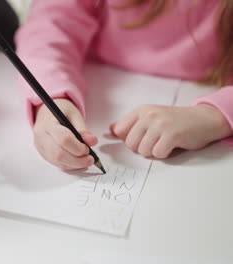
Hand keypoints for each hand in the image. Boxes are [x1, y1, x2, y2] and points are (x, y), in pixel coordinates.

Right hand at [33, 99, 97, 169]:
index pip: (63, 139)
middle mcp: (41, 136)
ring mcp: (40, 146)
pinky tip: (77, 161)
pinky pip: (56, 164)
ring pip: (57, 161)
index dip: (77, 147)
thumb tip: (92, 142)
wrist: (47, 113)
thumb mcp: (74, 115)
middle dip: (77, 160)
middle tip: (90, 159)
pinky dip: (69, 165)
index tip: (87, 148)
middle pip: (58, 154)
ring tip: (85, 160)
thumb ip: (83, 129)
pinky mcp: (43, 153)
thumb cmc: (61, 112)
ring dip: (74, 164)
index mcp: (48, 123)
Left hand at [110, 104, 232, 157]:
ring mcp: (160, 124)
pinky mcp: (172, 135)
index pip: (119, 130)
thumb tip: (110, 130)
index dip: (128, 139)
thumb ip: (131, 124)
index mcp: (141, 110)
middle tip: (155, 141)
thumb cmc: (174, 121)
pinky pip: (157, 154)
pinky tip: (171, 145)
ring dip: (153, 151)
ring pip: (143, 151)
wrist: (203, 118)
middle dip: (141, 148)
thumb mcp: (150, 117)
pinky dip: (164, 154)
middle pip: (130, 144)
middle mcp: (149, 115)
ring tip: (163, 142)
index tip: (140, 138)